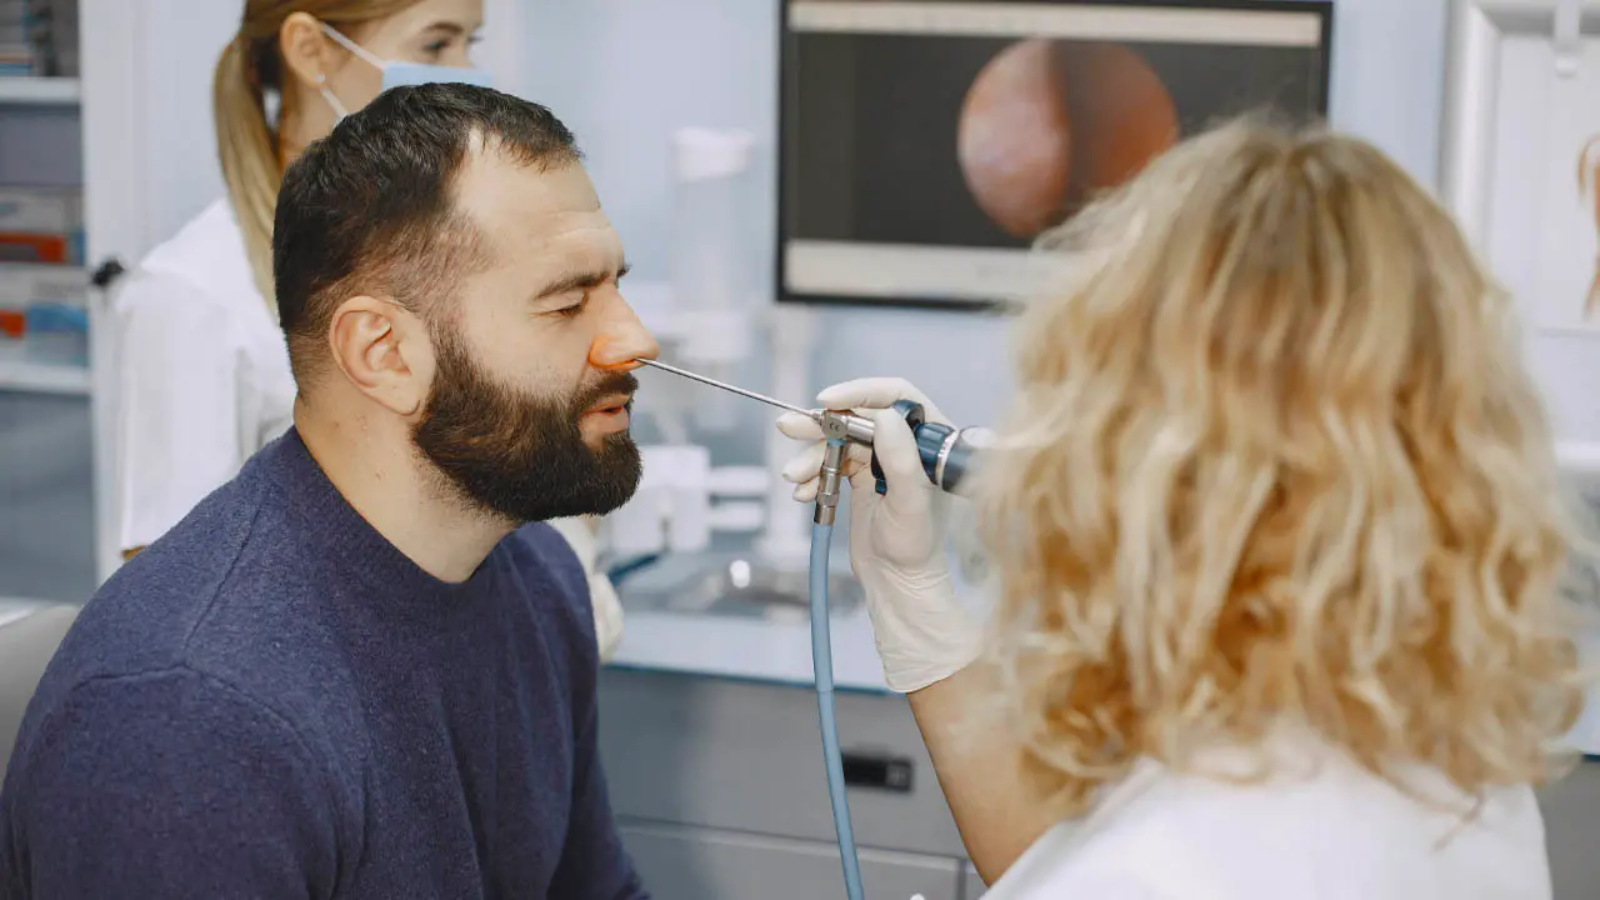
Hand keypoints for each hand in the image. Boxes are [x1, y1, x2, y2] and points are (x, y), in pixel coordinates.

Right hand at [777, 378, 981, 692]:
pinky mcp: (861, 475)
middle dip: (823, 425)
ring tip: (794, 477)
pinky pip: (830, 461)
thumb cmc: (914, 549)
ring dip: (811, 455)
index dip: (861, 392)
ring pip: (838, 439)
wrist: (896, 584)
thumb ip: (900, 459)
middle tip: (790, 428)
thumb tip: (884, 416)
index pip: (896, 397)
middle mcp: (906, 444)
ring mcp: (881, 459)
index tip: (828, 401)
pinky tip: (803, 492)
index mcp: (928, 441)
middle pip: (859, 415)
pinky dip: (812, 473)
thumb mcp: (909, 503)